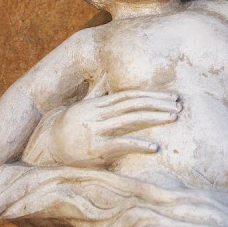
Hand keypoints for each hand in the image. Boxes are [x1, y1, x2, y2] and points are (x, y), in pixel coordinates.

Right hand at [49, 90, 181, 167]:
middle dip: (158, 103)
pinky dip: (138, 145)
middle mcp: (100, 114)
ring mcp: (98, 130)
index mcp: (100, 103)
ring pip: (130, 120)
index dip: (153, 94)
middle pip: (134, 104)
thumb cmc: (70, 126)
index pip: (132, 95)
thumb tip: (108, 77)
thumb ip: (99, 92)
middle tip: (179, 105)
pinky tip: (155, 147)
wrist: (48, 147)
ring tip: (173, 117)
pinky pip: (120, 145)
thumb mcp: (84, 105)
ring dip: (154, 117)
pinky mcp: (96, 149)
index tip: (172, 96)